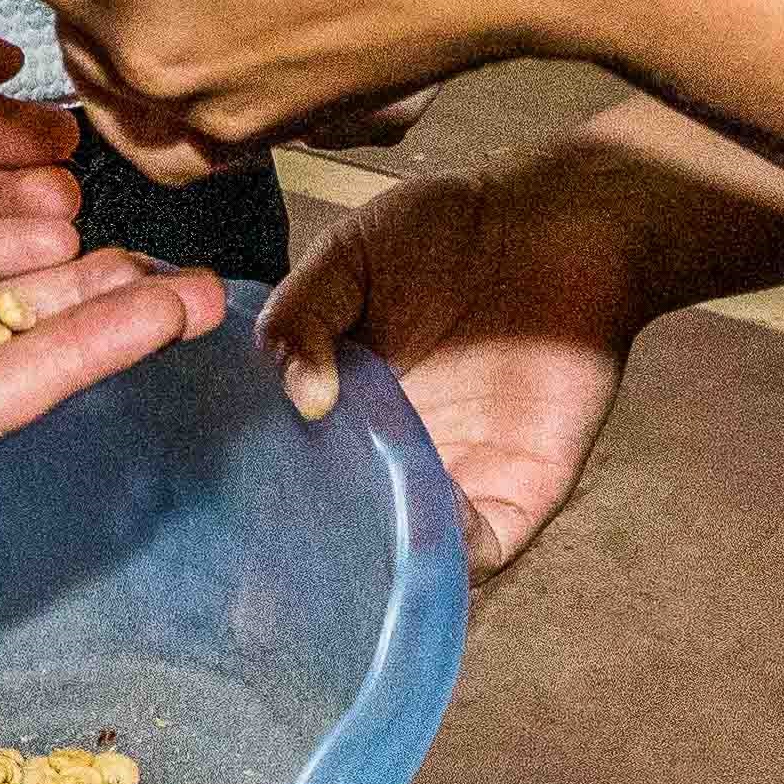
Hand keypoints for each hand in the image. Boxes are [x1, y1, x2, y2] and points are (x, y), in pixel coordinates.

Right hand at [261, 153, 667, 576]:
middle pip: (344, 532)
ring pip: (406, 555)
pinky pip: (479, 548)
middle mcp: (392, 457)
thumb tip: (300, 398)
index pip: (292, 477)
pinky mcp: (518, 491)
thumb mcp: (347, 258)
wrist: (554, 221)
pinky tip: (427, 517)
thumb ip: (301, 318)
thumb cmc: (447, 232)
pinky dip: (450, 551)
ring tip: (349, 541)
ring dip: (377, 559)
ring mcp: (453, 479)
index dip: (262, 501)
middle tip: (274, 561)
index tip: (228, 513)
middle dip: (312, 553)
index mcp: (340, 412)